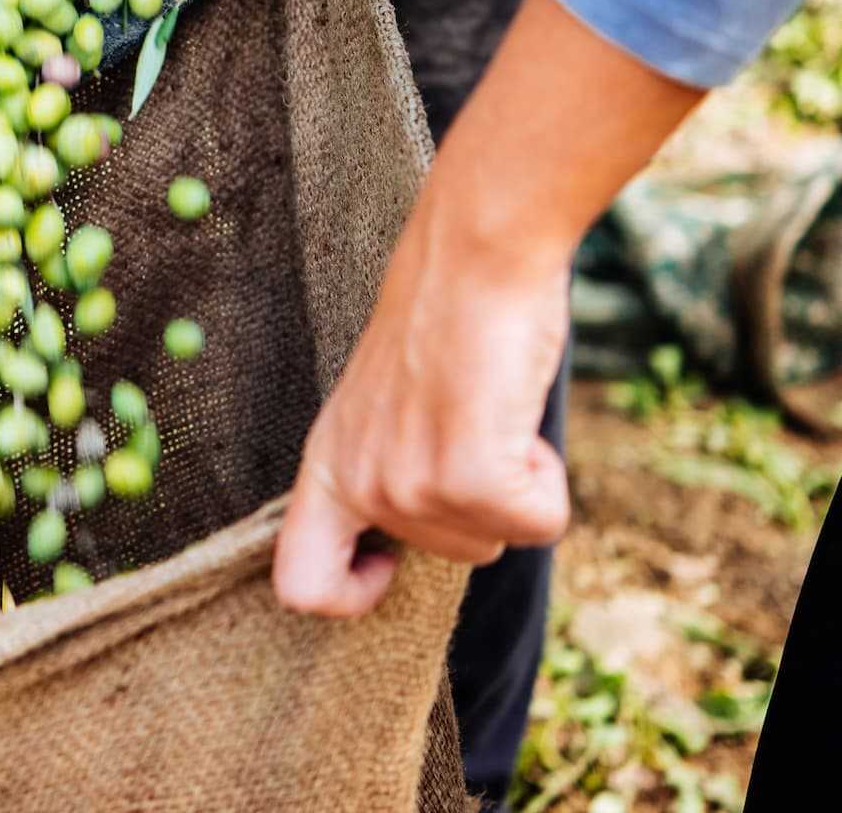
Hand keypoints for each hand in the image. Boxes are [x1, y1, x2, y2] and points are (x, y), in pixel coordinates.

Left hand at [271, 194, 570, 617]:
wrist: (473, 257)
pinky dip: (547, 478)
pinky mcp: (468, 477)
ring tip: (489, 410)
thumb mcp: (387, 408)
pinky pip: (538, 523)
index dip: (350, 592)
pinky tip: (513, 417)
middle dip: (481, 504)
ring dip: (516, 483)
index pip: (301, 584)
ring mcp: (408, 485)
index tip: (389, 561)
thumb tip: (419, 530)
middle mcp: (359, 483)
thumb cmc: (444, 322)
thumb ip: (389, 471)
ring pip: (494, 540)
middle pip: (447, 559)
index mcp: (327, 465)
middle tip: (472, 424)